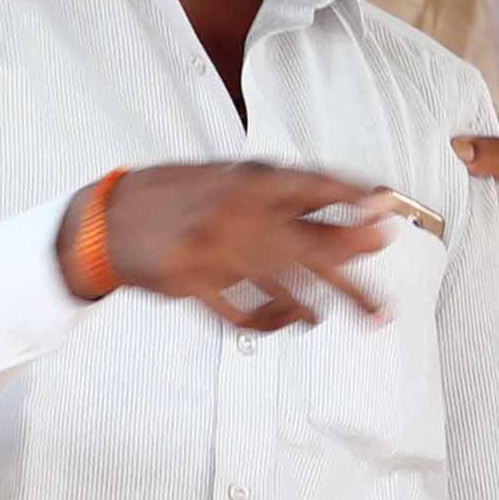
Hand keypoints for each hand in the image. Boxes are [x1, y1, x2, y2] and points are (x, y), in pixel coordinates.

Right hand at [91, 159, 401, 334]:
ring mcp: (213, 248)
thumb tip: (359, 211)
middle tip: (383, 307)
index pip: (314, 183)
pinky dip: (272, 321)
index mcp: (248, 178)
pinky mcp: (192, 282)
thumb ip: (290, 197)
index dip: (354, 195)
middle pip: (308, 246)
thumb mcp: (233, 182)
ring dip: (316, 307)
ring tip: (341, 316)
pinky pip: (243, 312)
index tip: (391, 206)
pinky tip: (293, 321)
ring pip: (281, 286)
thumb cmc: (183, 199)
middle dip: (351, 277)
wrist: (107, 220)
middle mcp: (236, 210)